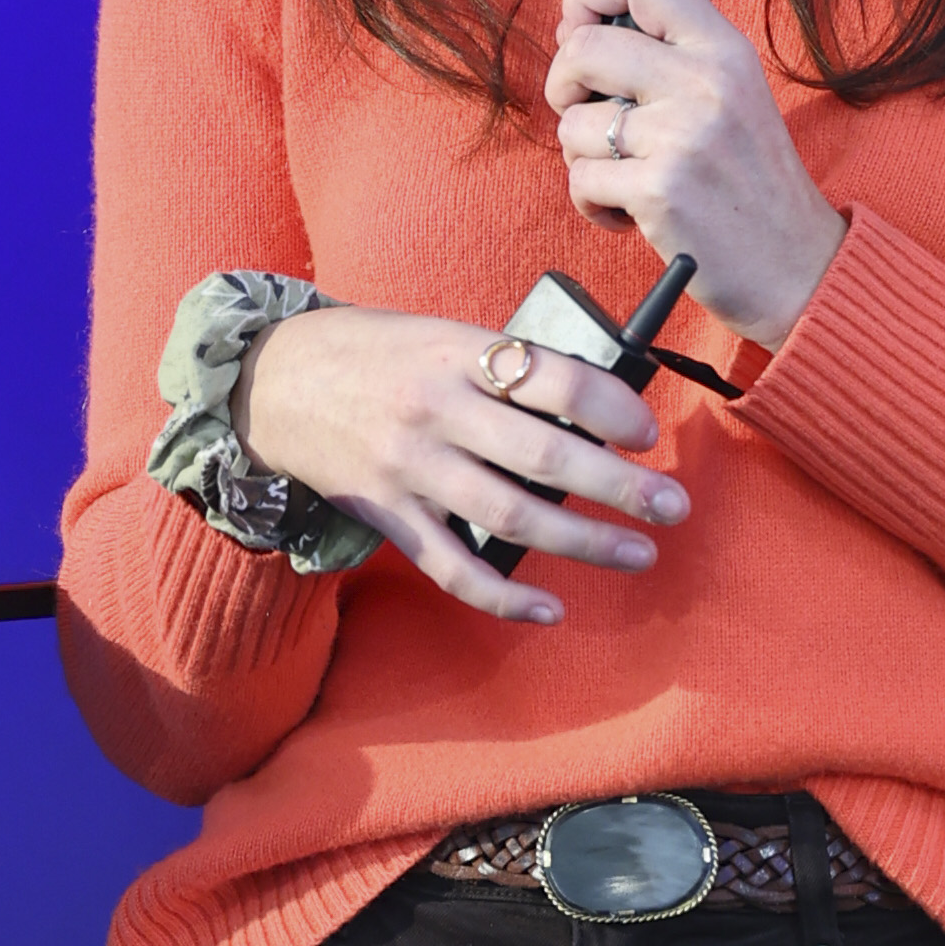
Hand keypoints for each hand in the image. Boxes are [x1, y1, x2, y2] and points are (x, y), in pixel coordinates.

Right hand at [237, 301, 691, 631]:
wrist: (271, 381)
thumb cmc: (375, 353)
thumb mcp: (440, 334)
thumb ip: (506, 366)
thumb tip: (598, 404)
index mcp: (456, 354)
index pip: (553, 379)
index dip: (611, 409)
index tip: (647, 433)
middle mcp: (434, 412)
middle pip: (544, 456)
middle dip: (620, 486)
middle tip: (673, 506)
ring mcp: (409, 470)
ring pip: (510, 517)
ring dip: (583, 543)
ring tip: (638, 553)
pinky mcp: (388, 516)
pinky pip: (452, 568)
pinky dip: (504, 597)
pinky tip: (550, 611)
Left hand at [546, 0, 847, 344]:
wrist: (800, 268)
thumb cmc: (755, 185)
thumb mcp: (734, 96)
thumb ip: (668, 57)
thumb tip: (573, 32)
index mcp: (724, 49)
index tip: (577, 28)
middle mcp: (705, 82)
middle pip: (582, 46)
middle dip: (562, 85)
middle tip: (586, 116)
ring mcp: (682, 136)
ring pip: (573, 123)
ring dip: (582, 157)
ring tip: (626, 176)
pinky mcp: (659, 191)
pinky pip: (581, 179)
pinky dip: (593, 203)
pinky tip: (630, 214)